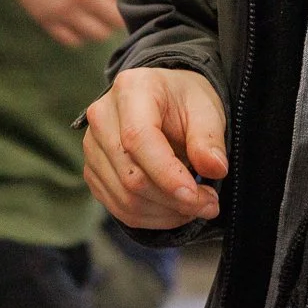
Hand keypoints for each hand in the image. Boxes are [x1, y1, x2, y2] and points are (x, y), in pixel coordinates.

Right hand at [82, 67, 226, 227]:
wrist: (164, 100)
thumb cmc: (184, 102)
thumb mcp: (206, 109)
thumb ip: (209, 139)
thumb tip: (215, 168)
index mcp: (131, 90)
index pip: (139, 139)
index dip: (167, 174)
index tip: (196, 196)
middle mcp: (102, 117)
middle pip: (131, 175)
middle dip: (174, 200)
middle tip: (210, 204)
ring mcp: (92, 146)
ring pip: (125, 198)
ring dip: (166, 213)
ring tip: (196, 206)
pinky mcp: (93, 171)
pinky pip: (118, 207)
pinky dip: (151, 218)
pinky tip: (174, 209)